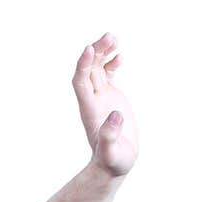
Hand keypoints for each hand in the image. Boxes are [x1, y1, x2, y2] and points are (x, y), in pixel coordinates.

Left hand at [72, 32, 138, 177]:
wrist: (114, 165)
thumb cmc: (113, 162)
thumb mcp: (112, 153)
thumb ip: (110, 136)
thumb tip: (116, 116)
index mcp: (90, 110)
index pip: (80, 83)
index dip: (83, 66)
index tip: (90, 49)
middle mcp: (93, 101)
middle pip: (88, 70)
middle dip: (95, 52)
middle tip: (110, 36)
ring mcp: (101, 98)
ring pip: (96, 68)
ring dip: (102, 52)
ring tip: (113, 37)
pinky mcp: (110, 97)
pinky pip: (106, 75)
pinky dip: (110, 63)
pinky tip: (119, 55)